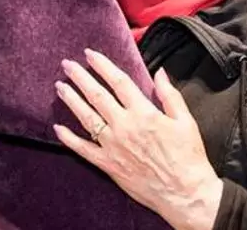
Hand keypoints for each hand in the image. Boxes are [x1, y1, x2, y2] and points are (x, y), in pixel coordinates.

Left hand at [54, 49, 223, 229]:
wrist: (184, 193)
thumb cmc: (188, 157)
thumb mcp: (185, 120)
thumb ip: (170, 94)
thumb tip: (160, 72)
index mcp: (143, 113)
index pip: (118, 81)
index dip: (102, 65)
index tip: (90, 54)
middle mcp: (124, 126)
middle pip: (96, 95)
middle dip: (80, 77)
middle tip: (67, 64)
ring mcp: (113, 146)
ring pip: (86, 118)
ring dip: (71, 100)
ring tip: (59, 86)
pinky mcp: (108, 165)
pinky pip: (83, 149)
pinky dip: (68, 139)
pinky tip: (57, 128)